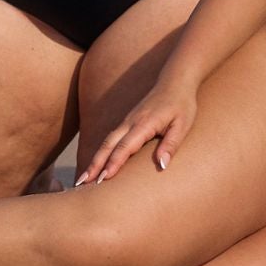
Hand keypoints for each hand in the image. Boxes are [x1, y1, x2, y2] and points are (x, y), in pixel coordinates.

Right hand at [79, 82, 198, 183]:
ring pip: (106, 142)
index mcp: (144, 123)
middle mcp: (131, 122)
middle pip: (109, 145)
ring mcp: (127, 121)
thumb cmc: (182, 105)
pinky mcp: (127, 123)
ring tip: (83, 178)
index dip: (113, 163)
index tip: (102, 179)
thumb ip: (171, 145)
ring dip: (94, 160)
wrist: (175, 82)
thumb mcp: (182, 126)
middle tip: (82, 182)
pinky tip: (96, 165)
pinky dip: (101, 153)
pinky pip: (110, 140)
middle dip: (95, 164)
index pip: (125, 146)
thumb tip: (162, 165)